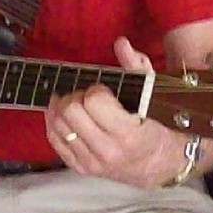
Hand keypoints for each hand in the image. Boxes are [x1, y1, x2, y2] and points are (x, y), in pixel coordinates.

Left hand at [46, 37, 184, 187]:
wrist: (157, 165)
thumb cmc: (156, 128)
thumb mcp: (152, 96)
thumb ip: (136, 67)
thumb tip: (121, 44)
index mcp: (128, 134)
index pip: (94, 100)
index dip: (96, 89)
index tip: (103, 89)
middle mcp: (107, 151)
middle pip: (71, 111)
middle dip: (77, 96)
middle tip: (86, 95)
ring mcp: (91, 162)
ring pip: (58, 124)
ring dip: (62, 107)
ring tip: (72, 101)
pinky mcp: (80, 168)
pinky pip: (54, 140)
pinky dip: (54, 123)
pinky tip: (62, 113)